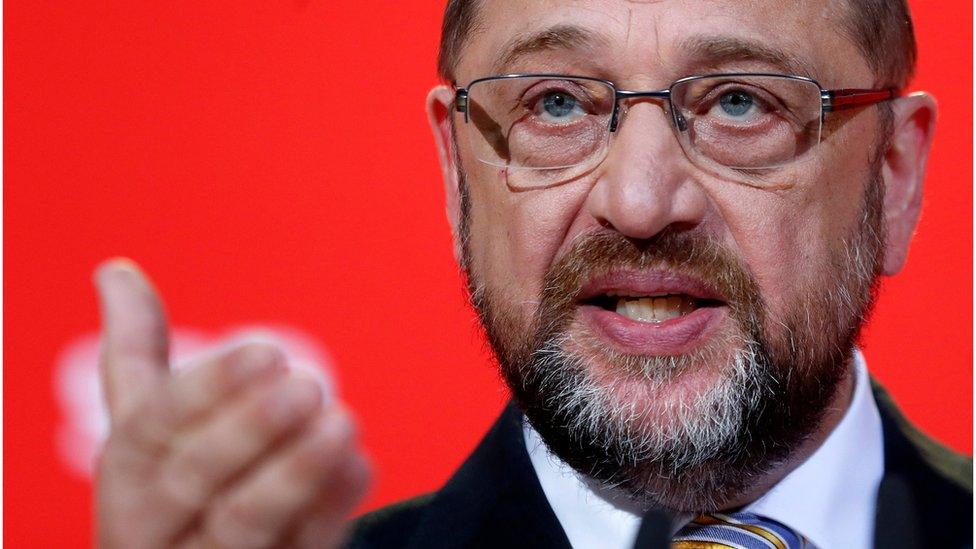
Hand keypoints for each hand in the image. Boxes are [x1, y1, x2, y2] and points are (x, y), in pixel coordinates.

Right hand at [94, 259, 369, 547]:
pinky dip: (331, 508)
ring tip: (342, 421)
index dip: (209, 387)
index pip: (152, 426)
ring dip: (295, 471)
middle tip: (309, 384)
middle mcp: (156, 525)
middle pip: (195, 476)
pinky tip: (358, 464)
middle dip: (251, 427)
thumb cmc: (170, 492)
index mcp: (126, 473)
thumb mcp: (144, 431)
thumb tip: (114, 268)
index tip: (267, 350)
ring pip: (244, 525)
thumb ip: (136, 355)